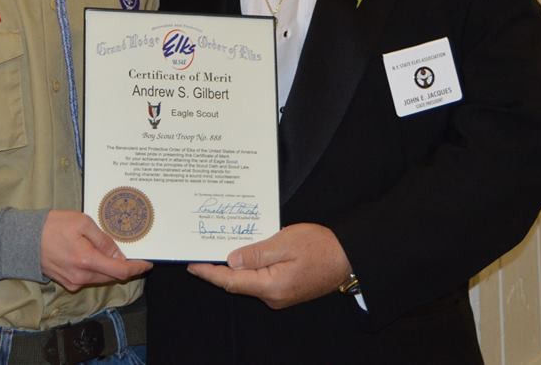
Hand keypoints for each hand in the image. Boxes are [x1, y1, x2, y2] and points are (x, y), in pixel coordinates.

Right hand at [41, 210, 151, 291]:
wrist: (24, 239)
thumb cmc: (53, 226)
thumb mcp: (82, 223)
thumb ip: (103, 240)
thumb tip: (119, 254)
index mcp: (87, 261)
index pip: (120, 271)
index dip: (137, 268)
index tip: (147, 264)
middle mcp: (81, 276)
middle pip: (112, 277)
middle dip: (124, 267)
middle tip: (132, 253)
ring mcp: (73, 282)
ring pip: (101, 278)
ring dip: (110, 268)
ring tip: (113, 252)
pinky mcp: (66, 282)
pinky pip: (89, 278)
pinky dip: (97, 270)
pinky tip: (96, 257)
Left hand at [187, 223, 350, 308]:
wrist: (348, 257)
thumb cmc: (320, 246)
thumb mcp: (285, 242)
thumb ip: (256, 253)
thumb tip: (231, 261)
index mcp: (270, 286)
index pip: (231, 282)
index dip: (210, 273)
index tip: (192, 265)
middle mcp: (273, 297)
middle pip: (238, 283)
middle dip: (219, 269)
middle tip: (202, 251)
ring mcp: (280, 296)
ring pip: (249, 281)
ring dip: (235, 267)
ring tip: (220, 249)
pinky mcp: (286, 290)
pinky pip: (261, 280)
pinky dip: (249, 268)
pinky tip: (244, 255)